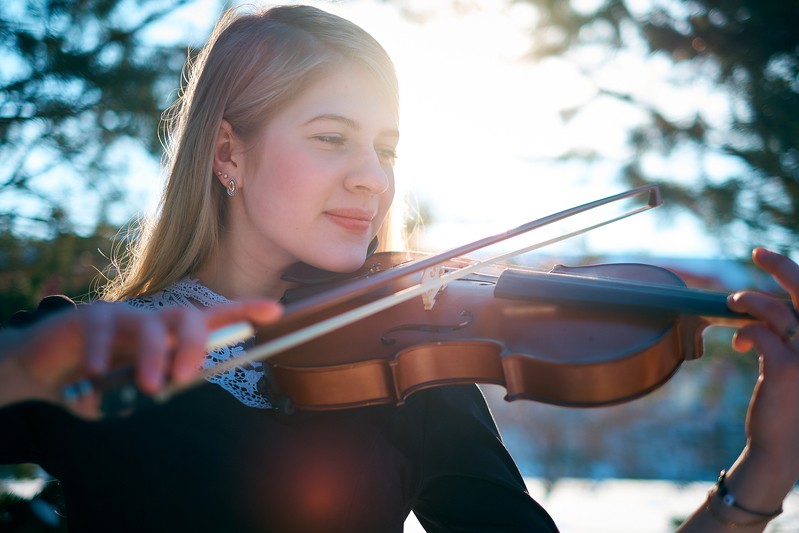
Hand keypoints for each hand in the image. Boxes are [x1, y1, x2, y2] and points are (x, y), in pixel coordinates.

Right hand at [0, 299, 282, 416]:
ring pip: (150, 326)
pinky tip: (94, 375)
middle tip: (187, 375)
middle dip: (196, 344)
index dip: (246, 310)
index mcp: (172, 336)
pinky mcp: (90, 316)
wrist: (46, 371)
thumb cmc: (100, 381)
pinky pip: (103, 331)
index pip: (216, 317)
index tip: (276, 310)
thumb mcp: (132, 389)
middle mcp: (154, 319)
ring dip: (153, 357)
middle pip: (189, 316)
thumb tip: (168, 386)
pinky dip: (101, 356)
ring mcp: (124, 314)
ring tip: (148, 385)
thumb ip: (151, 387)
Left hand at [727, 248, 798, 478]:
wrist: (784, 444)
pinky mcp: (786, 368)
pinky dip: (745, 332)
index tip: (767, 256)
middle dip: (782, 266)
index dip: (794, 272)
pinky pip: (758, 333)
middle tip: (758, 253)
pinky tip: (741, 343)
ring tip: (733, 304)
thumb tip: (754, 315)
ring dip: (748, 301)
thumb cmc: (787, 402)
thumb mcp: (791, 362)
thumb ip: (782, 336)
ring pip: (774, 310)